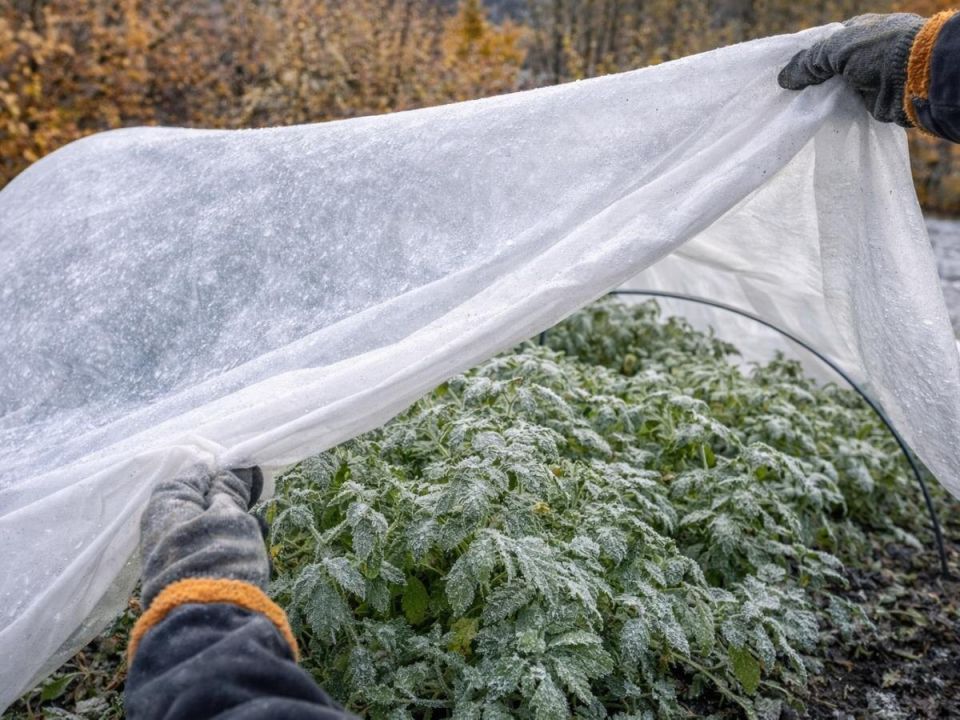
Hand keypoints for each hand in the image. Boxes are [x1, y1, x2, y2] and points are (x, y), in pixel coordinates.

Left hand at [139, 465, 268, 608]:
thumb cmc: (219, 553)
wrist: (206, 618)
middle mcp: (159, 525)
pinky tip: (245, 554)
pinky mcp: (177, 576)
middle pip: (200, 504)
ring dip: (232, 528)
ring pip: (205, 529)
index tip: (252, 480)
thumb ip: (230, 489)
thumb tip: (229, 470)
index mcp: (166, 501)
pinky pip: (204, 551)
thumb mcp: (231, 514)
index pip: (198, 474)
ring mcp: (166, 554)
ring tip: (257, 535)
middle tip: (256, 510)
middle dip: (230, 505)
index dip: (227, 474)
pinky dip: (224, 548)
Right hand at [778, 13, 924, 126]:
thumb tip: (783, 79)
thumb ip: (808, 62)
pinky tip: (815, 118)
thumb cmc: (877, 51)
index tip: (784, 74)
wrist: (914, 77)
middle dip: (809, 82)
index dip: (803, 59)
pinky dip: (832, 112)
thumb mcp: (836, 49)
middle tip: (785, 96)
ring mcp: (867, 77)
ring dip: (819, 99)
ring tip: (795, 109)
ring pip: (834, 89)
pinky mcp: (871, 101)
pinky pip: (844, 106)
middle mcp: (862, 54)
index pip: (822, 46)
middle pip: (826, 69)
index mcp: (856, 33)